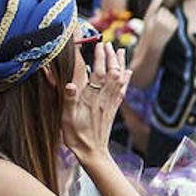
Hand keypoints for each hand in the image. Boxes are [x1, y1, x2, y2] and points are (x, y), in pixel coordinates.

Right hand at [62, 41, 128, 160]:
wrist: (93, 153)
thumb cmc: (76, 137)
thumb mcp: (67, 119)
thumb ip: (69, 101)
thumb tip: (69, 85)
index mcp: (91, 98)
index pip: (97, 73)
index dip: (98, 58)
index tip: (98, 43)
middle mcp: (103, 98)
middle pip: (111, 73)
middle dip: (110, 56)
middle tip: (108, 43)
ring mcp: (110, 103)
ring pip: (119, 79)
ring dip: (120, 64)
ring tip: (121, 50)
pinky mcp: (113, 108)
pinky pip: (122, 90)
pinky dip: (126, 79)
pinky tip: (128, 72)